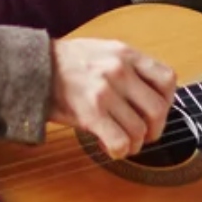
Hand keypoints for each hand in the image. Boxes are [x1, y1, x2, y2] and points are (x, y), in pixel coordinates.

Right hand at [49, 38, 176, 158]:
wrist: (33, 66)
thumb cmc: (67, 63)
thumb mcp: (104, 51)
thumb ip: (129, 67)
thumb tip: (150, 95)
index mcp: (126, 54)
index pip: (168, 79)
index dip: (168, 101)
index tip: (155, 111)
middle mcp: (119, 70)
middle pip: (159, 110)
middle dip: (155, 130)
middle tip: (144, 135)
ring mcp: (105, 91)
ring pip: (140, 130)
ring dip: (135, 144)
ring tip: (123, 142)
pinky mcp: (90, 112)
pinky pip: (120, 141)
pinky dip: (119, 151)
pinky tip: (109, 147)